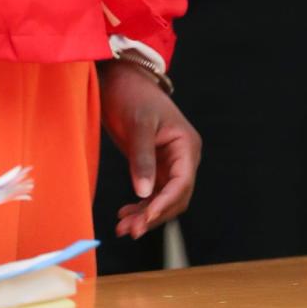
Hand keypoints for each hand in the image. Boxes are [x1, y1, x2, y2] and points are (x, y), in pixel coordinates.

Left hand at [99, 60, 200, 239]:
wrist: (119, 77)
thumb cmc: (132, 93)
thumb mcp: (137, 123)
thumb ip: (142, 157)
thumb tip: (145, 193)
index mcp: (186, 145)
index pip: (182, 183)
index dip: (165, 204)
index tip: (146, 219)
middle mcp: (182, 157)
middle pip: (174, 197)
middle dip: (154, 215)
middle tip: (131, 230)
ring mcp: (168, 162)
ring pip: (162, 198)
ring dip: (145, 215)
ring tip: (123, 228)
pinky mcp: (153, 165)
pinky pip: (152, 192)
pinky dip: (140, 205)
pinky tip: (125, 215)